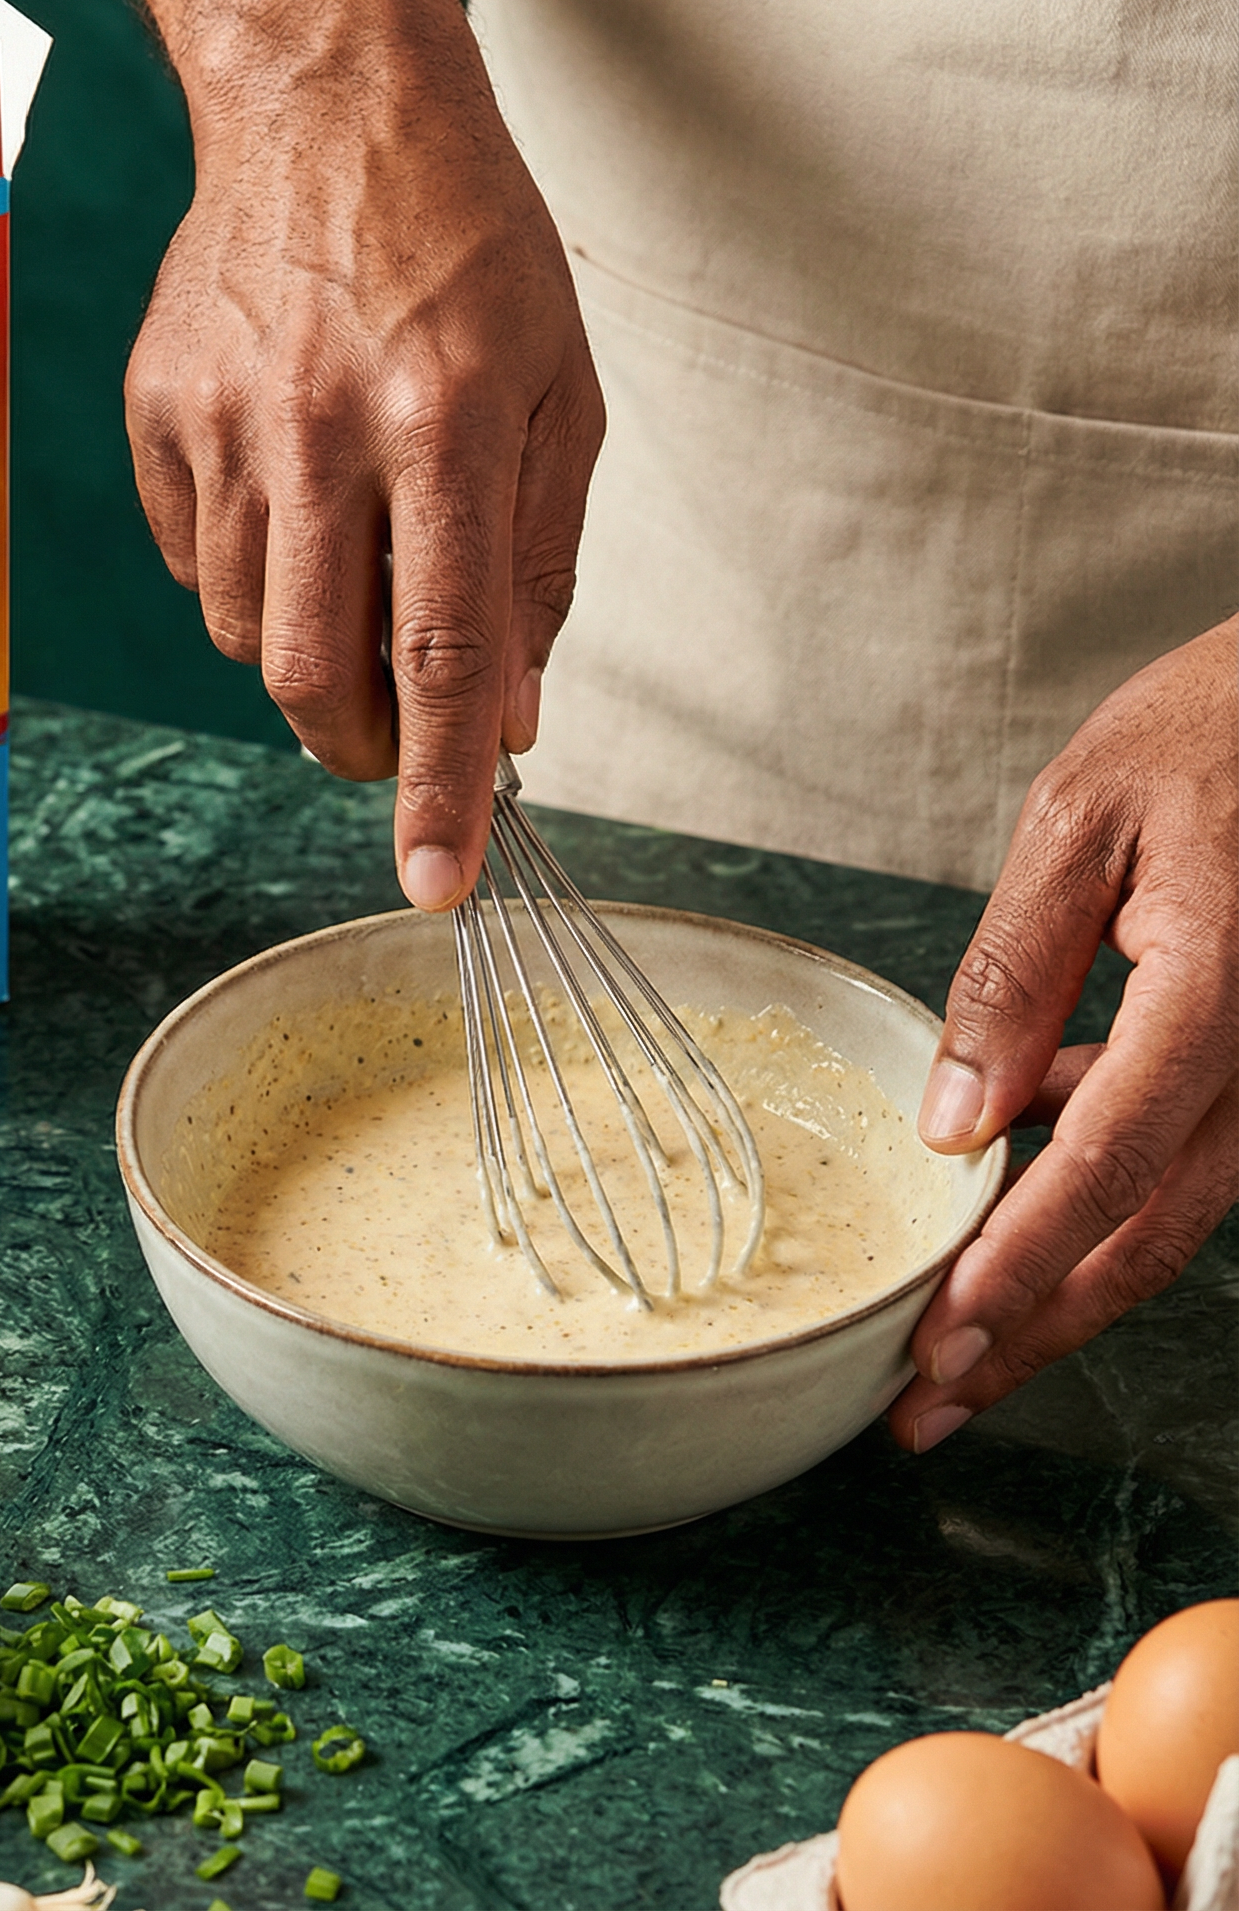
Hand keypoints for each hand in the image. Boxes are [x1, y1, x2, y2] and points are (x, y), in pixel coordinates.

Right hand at [63, 0, 602, 911]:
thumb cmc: (469, 250)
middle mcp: (319, 425)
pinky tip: (289, 504)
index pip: (443, 645)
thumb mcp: (558, 391)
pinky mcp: (156, 417)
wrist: (326, 105)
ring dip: (311, 654)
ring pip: (249, 635)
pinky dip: (253, 580)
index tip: (436, 884)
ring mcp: (221, 421)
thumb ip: (538, 561)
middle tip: (397, 737)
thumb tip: (512, 714)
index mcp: (444, 415)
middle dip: (362, 746)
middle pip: (318, 671)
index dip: (445, 783)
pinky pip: (198, 570)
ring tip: (352, 564)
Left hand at [888, 615, 1238, 1452]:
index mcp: (1223, 991)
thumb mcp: (1076, 824)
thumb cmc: (1210, 733)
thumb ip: (1014, 976)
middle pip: (1148, 1233)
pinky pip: (1186, 1156)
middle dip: (1034, 1330)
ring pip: (1171, 1216)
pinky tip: (1012, 1203)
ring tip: (956, 1346)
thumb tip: (954, 1125)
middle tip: (926, 1401)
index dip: (1022, 1263)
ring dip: (1063, 1288)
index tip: (942, 1338)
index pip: (1108, 1162)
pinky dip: (1098, 1199)